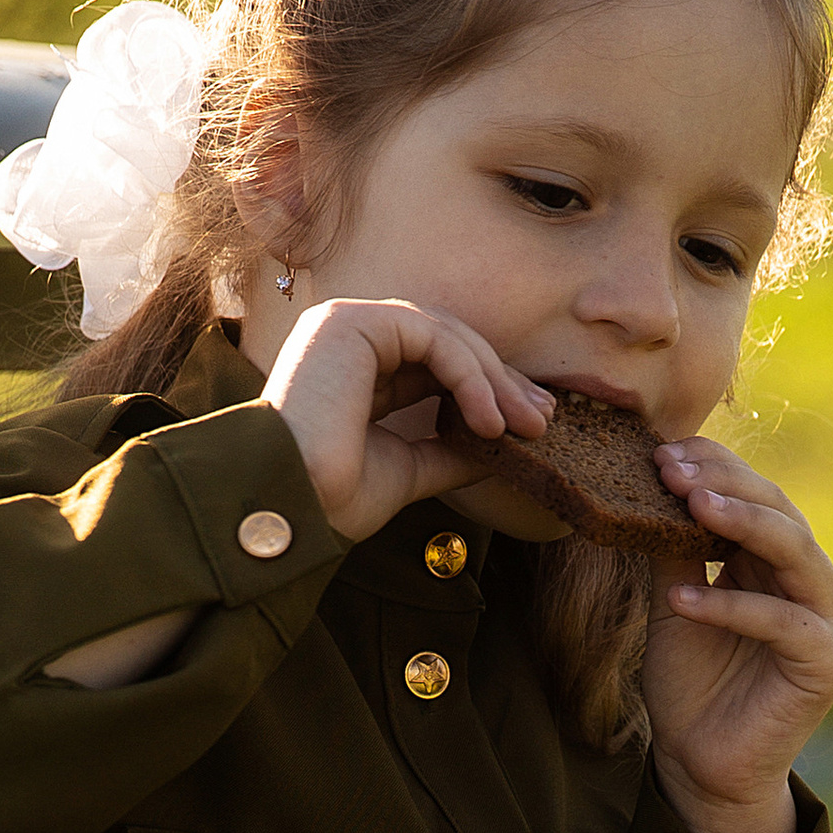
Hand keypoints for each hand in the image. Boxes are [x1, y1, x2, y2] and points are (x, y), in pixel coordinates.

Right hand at [264, 299, 551, 547]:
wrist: (291, 509)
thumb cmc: (331, 499)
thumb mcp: (408, 470)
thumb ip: (449, 451)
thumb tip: (500, 447)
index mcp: (356, 369)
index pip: (435, 363)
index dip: (486, 388)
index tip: (528, 424)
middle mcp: (348, 339)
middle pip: (446, 342)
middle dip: (500, 381)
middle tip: (540, 420)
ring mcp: (345, 323)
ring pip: (444, 334)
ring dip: (492, 379)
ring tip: (522, 425)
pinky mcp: (348, 322)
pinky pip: (431, 336)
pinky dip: (469, 374)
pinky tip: (489, 418)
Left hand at [640, 440, 832, 832]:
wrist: (702, 766)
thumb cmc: (691, 685)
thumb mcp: (675, 602)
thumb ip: (675, 550)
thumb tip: (647, 483)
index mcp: (779, 563)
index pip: (757, 496)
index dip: (716, 469)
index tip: (662, 452)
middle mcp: (810, 583)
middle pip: (779, 513)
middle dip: (726, 485)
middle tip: (672, 469)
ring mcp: (826, 621)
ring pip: (795, 552)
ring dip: (742, 523)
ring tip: (688, 505)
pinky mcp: (825, 662)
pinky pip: (781, 622)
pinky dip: (732, 606)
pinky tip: (683, 600)